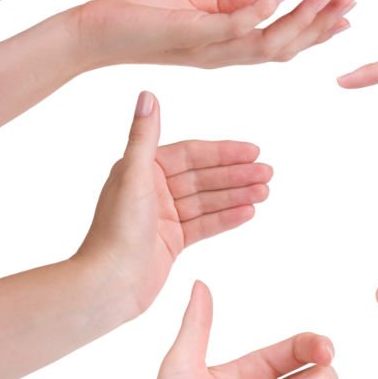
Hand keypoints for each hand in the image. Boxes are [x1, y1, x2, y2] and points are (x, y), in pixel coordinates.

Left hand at [74, 0, 354, 68]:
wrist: (94, 32)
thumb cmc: (137, 17)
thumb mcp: (192, 5)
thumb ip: (228, 0)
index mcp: (227, 46)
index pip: (280, 41)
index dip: (314, 31)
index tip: (343, 15)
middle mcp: (224, 54)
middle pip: (284, 48)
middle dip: (320, 28)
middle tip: (350, 6)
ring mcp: (209, 48)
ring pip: (267, 42)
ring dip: (301, 21)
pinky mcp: (191, 35)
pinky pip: (234, 27)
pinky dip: (260, 10)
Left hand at [76, 92, 270, 316]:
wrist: (109, 282)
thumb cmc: (116, 230)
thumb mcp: (133, 176)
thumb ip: (144, 135)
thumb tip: (147, 95)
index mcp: (142, 169)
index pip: (192, 154)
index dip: (224, 152)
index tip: (253, 151)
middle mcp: (153, 190)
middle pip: (204, 177)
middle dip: (237, 174)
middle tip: (268, 173)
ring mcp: (164, 217)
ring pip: (209, 201)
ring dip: (238, 195)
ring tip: (265, 192)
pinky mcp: (172, 242)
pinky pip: (206, 224)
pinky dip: (228, 218)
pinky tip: (249, 212)